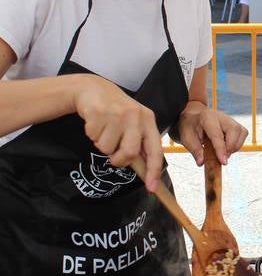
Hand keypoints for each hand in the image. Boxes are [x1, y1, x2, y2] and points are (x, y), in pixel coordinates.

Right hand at [75, 75, 163, 190]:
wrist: (93, 88)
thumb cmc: (116, 111)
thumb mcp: (133, 122)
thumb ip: (139, 143)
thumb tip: (145, 170)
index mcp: (148, 119)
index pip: (155, 149)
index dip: (153, 170)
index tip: (151, 187)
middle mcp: (135, 116)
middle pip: (129, 153)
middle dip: (118, 160)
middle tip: (113, 155)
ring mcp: (117, 114)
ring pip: (108, 148)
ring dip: (102, 144)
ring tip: (104, 129)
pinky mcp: (99, 112)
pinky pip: (94, 138)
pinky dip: (92, 135)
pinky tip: (95, 122)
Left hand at [178, 104, 247, 165]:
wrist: (193, 119)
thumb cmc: (190, 128)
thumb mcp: (187, 139)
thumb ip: (195, 151)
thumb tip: (201, 163)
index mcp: (207, 117)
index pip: (217, 135)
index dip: (221, 149)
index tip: (224, 162)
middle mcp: (221, 116)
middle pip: (234, 130)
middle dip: (231, 147)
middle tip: (222, 158)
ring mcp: (230, 119)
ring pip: (242, 132)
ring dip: (235, 146)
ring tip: (223, 152)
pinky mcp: (235, 124)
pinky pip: (243, 134)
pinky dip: (237, 144)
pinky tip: (227, 147)